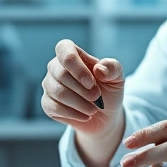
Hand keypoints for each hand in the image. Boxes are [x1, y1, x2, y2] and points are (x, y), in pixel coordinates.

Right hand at [41, 40, 125, 166]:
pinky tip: (85, 117)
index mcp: (72, 55)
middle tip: (97, 98)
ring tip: (93, 109)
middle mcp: (56, 69)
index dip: (74, 63)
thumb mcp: (118, 79)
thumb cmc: (111, 92)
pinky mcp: (48, 106)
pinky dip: (71, 114)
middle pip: (57, 72)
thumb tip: (100, 68)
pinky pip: (52, 108)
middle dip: (80, 87)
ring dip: (77, 102)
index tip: (92, 79)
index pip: (63, 48)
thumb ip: (114, 68)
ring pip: (53, 91)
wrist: (106, 118)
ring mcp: (49, 87)